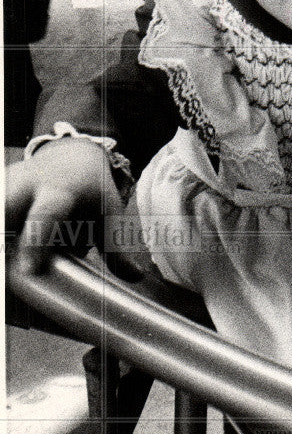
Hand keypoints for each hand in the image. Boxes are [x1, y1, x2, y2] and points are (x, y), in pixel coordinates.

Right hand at [6, 139, 124, 275]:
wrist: (70, 157)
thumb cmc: (90, 190)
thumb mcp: (108, 211)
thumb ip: (116, 245)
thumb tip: (136, 276)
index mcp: (61, 190)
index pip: (47, 214)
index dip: (37, 241)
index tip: (30, 270)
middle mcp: (27, 186)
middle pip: (5, 210)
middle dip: (4, 236)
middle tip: (9, 263)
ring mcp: (6, 188)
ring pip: (1, 218)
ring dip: (5, 241)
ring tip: (12, 260)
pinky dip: (4, 238)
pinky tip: (11, 256)